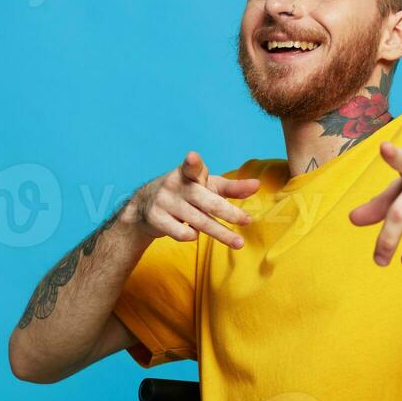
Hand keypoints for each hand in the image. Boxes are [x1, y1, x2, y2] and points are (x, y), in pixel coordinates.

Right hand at [125, 151, 259, 248]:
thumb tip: (257, 185)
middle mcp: (175, 184)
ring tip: (238, 243)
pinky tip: (194, 232)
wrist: (144, 206)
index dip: (192, 162)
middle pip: (207, 201)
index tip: (192, 157)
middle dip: (229, 212)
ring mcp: (164, 201)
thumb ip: (232, 187)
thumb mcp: (207, 186)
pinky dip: (193, 236)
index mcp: (188, 172)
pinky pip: (182, 233)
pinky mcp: (156, 218)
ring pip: (199, 221)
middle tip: (247, 220)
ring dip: (221, 233)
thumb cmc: (186, 193)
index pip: (192, 166)